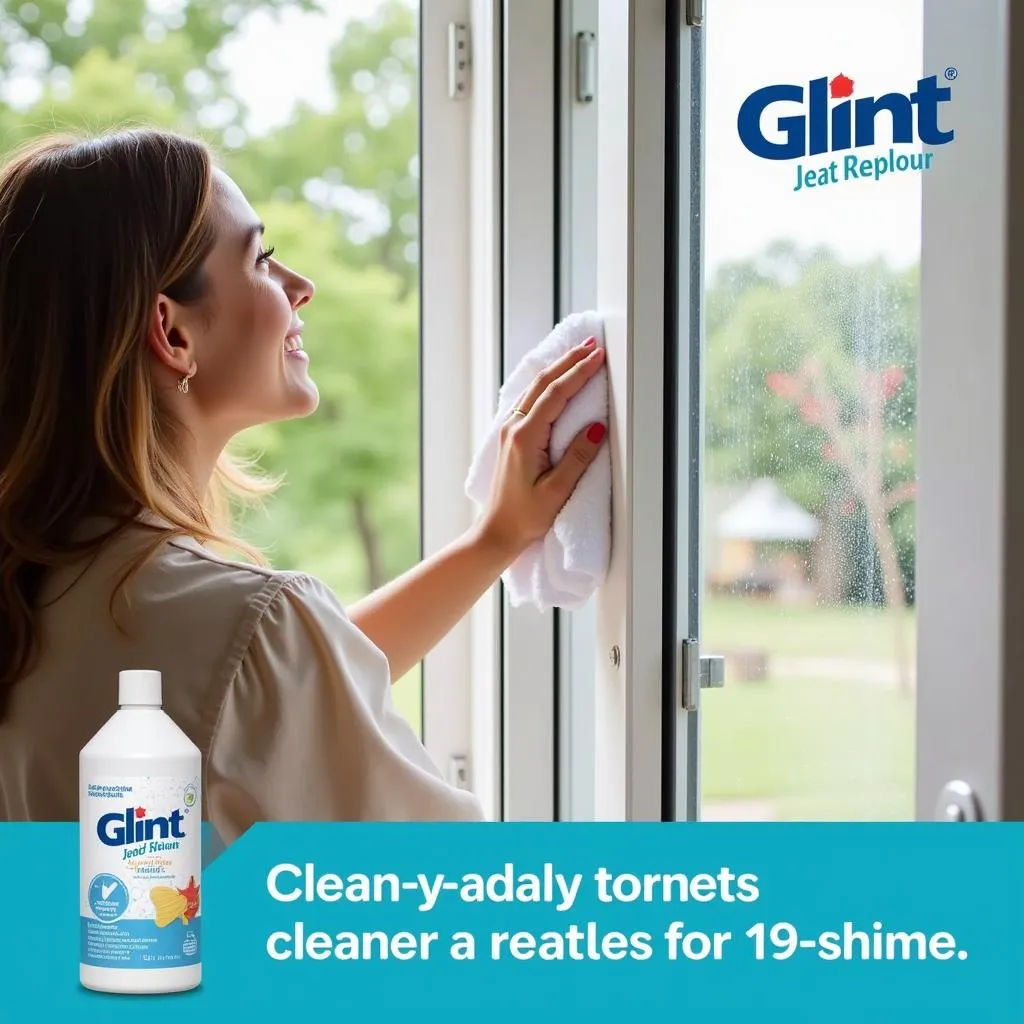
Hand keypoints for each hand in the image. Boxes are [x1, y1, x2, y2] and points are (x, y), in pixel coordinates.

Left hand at [476, 336, 607, 560]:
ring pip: (535, 389)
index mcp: (525, 437)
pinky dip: (547, 384)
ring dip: (558, 369)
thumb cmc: (526, 518)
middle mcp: (514, 428)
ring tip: (579, 353)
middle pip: (544, 383)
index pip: (557, 394)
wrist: (497, 532)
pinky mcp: (512, 437)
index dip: (579, 372)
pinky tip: (556, 379)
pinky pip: (529, 400)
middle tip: (593, 343)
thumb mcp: (558, 491)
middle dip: (569, 361)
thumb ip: (578, 457)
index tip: (599, 356)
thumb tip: (597, 426)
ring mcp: (510, 431)